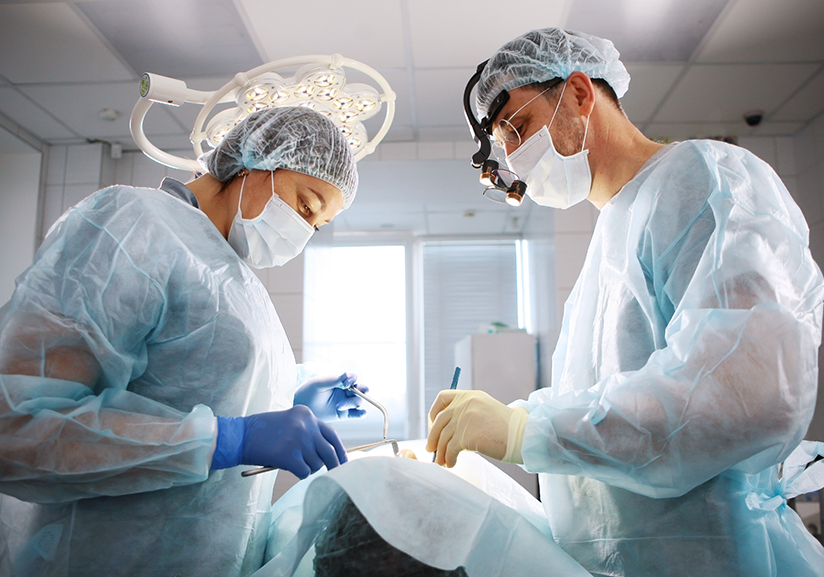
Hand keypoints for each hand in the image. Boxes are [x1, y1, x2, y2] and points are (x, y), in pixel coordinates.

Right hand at [212, 405, 346, 478]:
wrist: (240, 436)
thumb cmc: (263, 432)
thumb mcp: (290, 422)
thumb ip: (309, 432)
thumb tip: (329, 455)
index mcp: (307, 414)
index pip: (332, 434)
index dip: (340, 450)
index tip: (344, 461)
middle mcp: (306, 425)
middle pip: (329, 451)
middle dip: (334, 465)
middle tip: (335, 474)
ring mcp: (299, 440)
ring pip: (317, 464)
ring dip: (308, 468)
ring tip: (292, 462)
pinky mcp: (290, 456)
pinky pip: (305, 472)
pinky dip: (298, 474)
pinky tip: (287, 466)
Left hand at [294, 373, 369, 420]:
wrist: (302, 408)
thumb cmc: (308, 392)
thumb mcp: (318, 384)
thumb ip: (331, 380)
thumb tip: (345, 374)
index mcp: (340, 381)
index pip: (352, 377)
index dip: (352, 379)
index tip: (345, 384)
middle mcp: (345, 391)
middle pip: (361, 389)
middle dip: (362, 389)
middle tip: (352, 392)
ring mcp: (346, 403)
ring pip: (358, 401)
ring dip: (351, 403)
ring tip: (338, 406)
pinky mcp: (344, 414)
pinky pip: (357, 414)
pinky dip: (361, 413)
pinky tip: (361, 413)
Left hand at [426, 389, 528, 467]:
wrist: (524, 436)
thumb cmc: (507, 429)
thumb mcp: (485, 412)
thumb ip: (467, 415)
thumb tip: (445, 432)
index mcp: (470, 395)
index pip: (442, 398)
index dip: (434, 413)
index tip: (434, 426)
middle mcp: (466, 403)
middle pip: (439, 420)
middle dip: (433, 436)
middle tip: (431, 449)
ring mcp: (466, 417)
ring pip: (444, 437)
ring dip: (441, 452)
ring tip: (443, 462)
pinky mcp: (467, 434)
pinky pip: (450, 448)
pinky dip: (449, 458)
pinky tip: (452, 463)